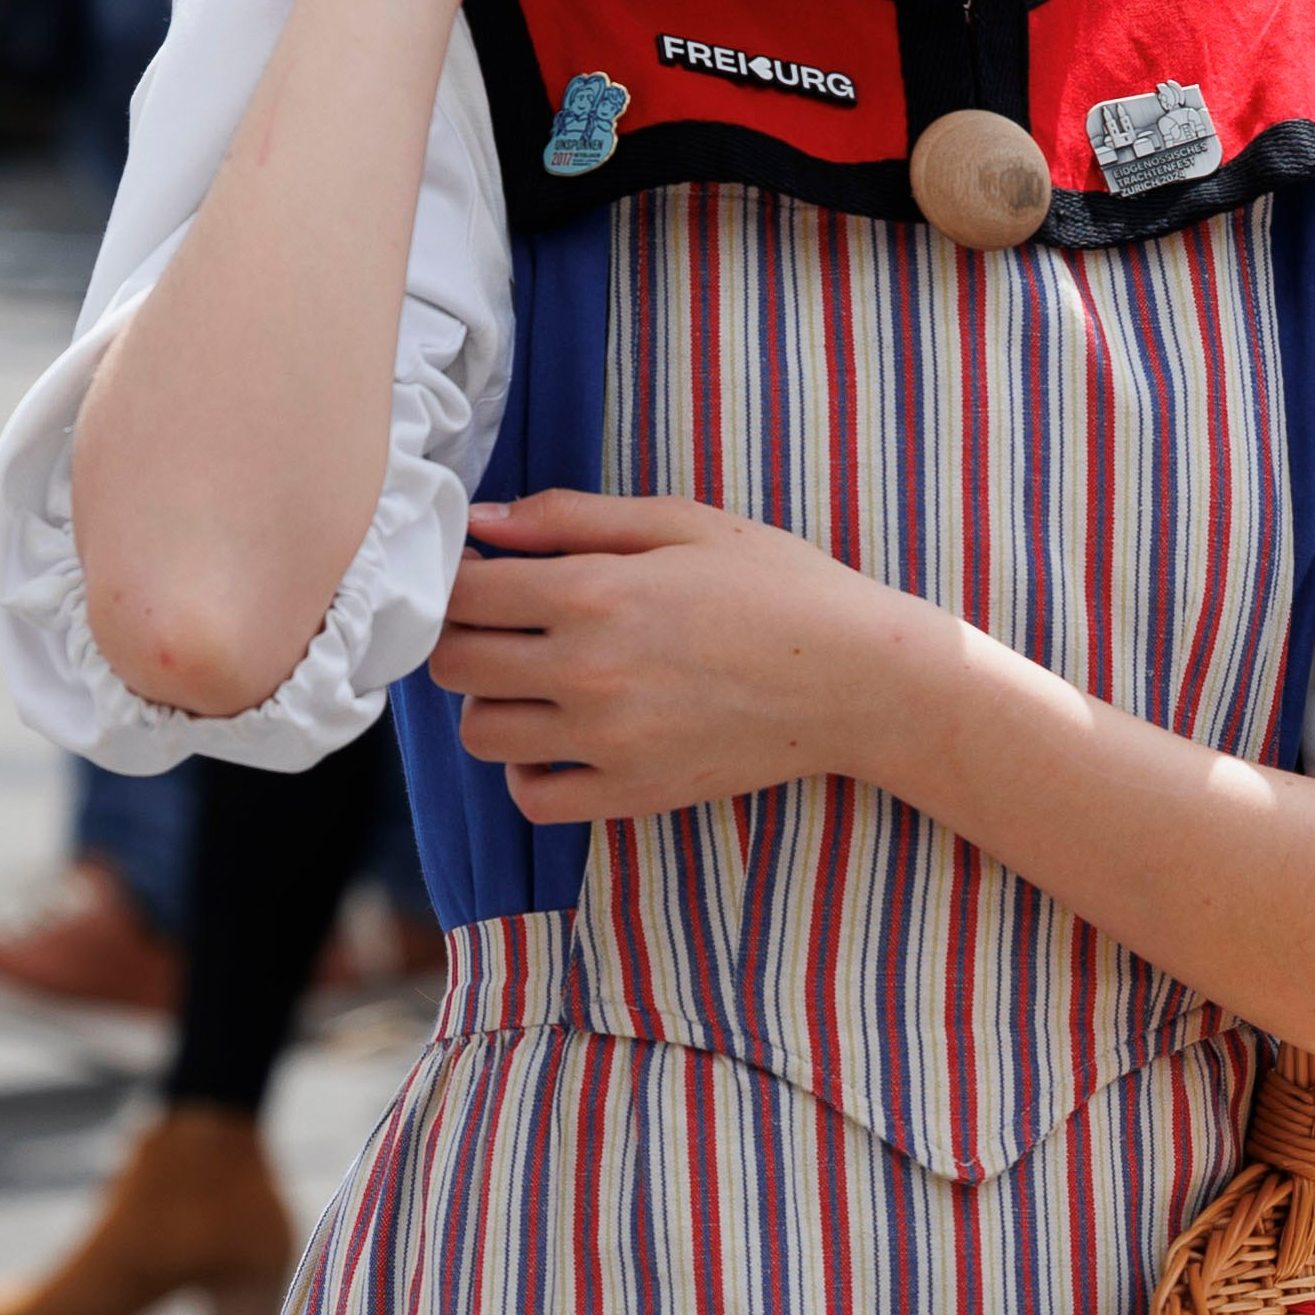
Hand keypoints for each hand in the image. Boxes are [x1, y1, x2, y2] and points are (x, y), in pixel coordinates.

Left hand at [429, 490, 937, 823]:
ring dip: (493, 702)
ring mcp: (606, 743)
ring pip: (480, 734)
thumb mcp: (683, 523)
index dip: (456, 576)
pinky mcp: (631, 794)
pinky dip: (530, 769)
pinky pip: (531, 798)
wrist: (860, 678)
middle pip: (454, 665)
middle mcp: (587, 673)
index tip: (480, 573)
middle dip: (462, 636)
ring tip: (538, 680)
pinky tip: (564, 736)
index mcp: (595, 593)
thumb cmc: (779, 585)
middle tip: (503, 624)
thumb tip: (483, 520)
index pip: (463, 593)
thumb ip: (573, 517)